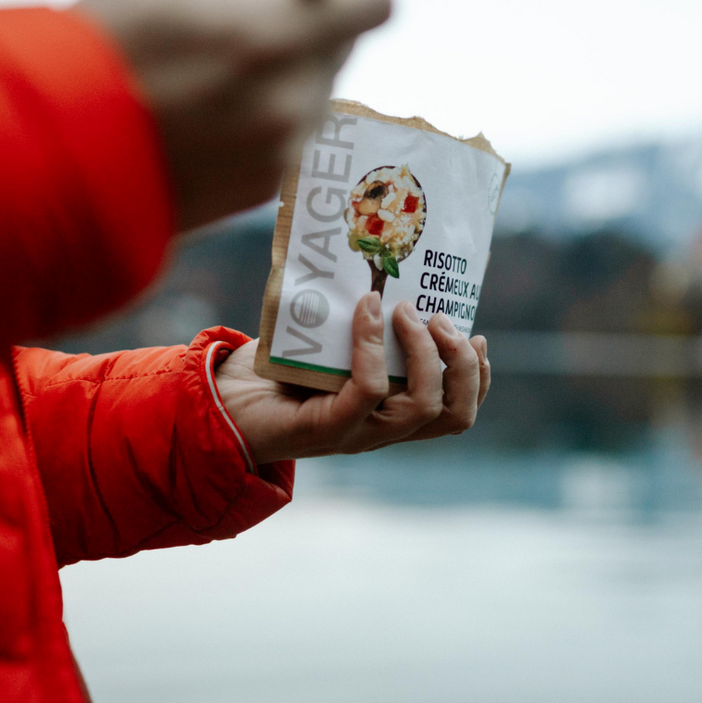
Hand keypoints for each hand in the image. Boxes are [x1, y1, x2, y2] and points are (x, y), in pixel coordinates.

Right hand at [75, 0, 391, 229]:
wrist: (50, 157)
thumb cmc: (99, 47)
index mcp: (272, 30)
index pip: (375, 1)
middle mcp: (291, 99)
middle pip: (344, 44)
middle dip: (303, 27)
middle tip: (223, 35)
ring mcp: (281, 151)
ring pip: (319, 90)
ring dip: (284, 75)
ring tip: (205, 82)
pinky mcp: (266, 188)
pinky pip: (294, 134)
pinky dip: (265, 118)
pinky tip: (206, 119)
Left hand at [215, 294, 489, 462]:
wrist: (223, 404)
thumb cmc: (277, 369)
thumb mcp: (331, 344)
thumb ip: (361, 324)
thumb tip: (383, 268)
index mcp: (392, 414)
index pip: (456, 412)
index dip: (478, 378)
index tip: (477, 336)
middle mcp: (382, 429)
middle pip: (454, 415)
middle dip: (461, 363)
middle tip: (438, 317)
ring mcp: (357, 433)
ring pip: (421, 407)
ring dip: (422, 351)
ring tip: (405, 310)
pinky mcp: (327, 428)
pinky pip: (367, 389)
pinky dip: (371, 344)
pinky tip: (364, 309)